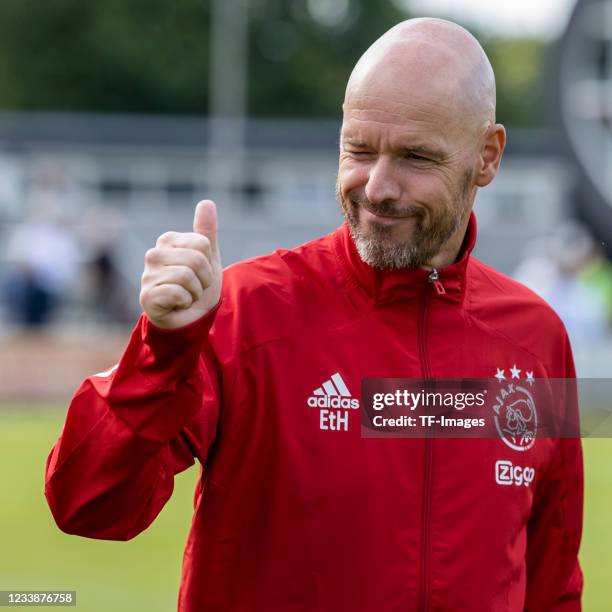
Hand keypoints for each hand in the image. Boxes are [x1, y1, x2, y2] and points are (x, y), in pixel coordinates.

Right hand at [139, 200, 221, 328]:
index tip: (201, 273)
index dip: (209, 263)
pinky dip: (185, 302)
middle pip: (197, 259)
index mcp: (167, 241)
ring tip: (186, 296)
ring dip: (195, 292)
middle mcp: (153, 254)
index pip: (203, 243)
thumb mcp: (208, 258)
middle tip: (195, 287)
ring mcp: (147, 275)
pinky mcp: (146, 296)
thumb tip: (206, 202)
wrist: (190, 320)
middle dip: (204, 279)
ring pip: (187, 276)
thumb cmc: (197, 287)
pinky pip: (178, 292)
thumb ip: (206, 232)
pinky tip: (177, 305)